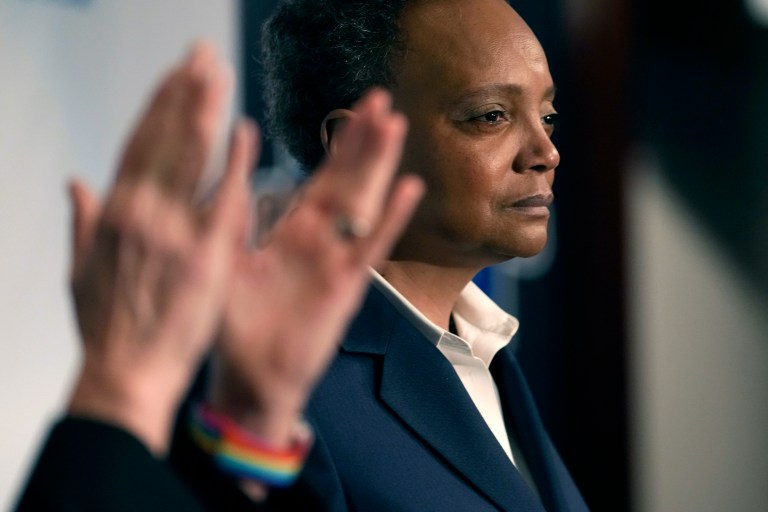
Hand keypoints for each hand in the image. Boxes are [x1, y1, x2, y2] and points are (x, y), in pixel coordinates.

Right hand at [66, 42, 255, 453]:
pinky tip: (244, 131)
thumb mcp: (81, 270)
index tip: (174, 77)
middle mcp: (140, 212)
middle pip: (164, 138)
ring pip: (189, 157)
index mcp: (114, 213)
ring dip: (204, 109)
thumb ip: (82, 220)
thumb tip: (76, 183)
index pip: (137, 143)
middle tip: (202, 56)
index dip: (157, 106)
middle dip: (183, 92)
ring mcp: (173, 230)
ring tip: (217, 74)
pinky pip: (223, 199)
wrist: (126, 375)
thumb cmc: (106, 328)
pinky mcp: (206, 254)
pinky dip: (234, 162)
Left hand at [209, 90, 423, 443]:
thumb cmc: (235, 326)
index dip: (339, 146)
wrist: (249, 378)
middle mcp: (319, 242)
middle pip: (348, 181)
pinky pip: (370, 246)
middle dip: (364, 141)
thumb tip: (229, 163)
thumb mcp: (226, 259)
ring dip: (378, 164)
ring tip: (395, 124)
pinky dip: (389, 218)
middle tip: (381, 98)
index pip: (321, 178)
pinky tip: (409, 187)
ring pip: (362, 203)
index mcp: (291, 233)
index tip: (355, 110)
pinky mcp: (345, 286)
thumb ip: (232, 212)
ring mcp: (336, 261)